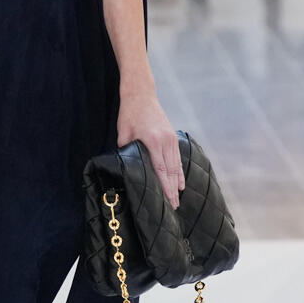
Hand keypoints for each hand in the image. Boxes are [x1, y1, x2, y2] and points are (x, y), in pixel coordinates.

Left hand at [116, 84, 185, 207]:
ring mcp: (171, 138)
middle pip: (171, 171)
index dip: (165, 187)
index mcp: (153, 141)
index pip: (161, 170)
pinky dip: (179, 172)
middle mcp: (166, 141)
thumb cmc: (129, 114)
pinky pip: (177, 158)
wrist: (141, 95)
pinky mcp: (172, 137)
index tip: (167, 201)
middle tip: (173, 207)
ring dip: (177, 183)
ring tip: (177, 199)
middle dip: (172, 191)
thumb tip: (126, 169)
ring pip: (176, 166)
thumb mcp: (123, 133)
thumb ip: (126, 152)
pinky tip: (180, 183)